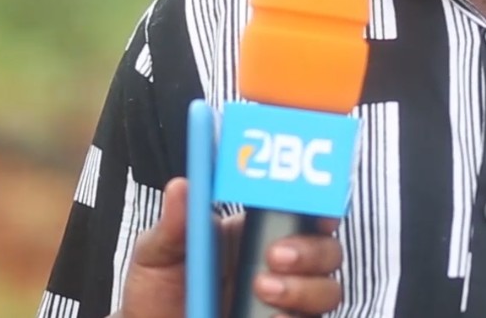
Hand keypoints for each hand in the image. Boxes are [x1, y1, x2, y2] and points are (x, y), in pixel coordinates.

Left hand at [114, 177, 343, 317]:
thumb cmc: (157, 292)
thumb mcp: (158, 254)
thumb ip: (174, 224)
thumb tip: (182, 186)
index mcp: (254, 231)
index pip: (304, 209)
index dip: (320, 205)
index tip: (317, 208)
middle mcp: (279, 264)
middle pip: (327, 249)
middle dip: (311, 250)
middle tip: (275, 255)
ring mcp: (285, 300)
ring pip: (328, 289)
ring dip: (303, 287)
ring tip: (262, 289)